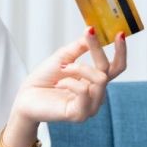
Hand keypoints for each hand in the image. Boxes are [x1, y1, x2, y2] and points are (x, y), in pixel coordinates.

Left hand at [11, 28, 126, 125]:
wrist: (25, 97)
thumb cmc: (44, 80)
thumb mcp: (63, 58)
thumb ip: (79, 47)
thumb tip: (93, 32)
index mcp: (95, 82)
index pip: (116, 67)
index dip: (121, 51)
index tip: (120, 32)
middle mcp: (97, 95)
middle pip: (109, 70)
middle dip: (98, 50)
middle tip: (89, 33)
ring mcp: (90, 106)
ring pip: (99, 79)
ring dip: (78, 68)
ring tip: (62, 69)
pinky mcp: (80, 114)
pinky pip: (84, 91)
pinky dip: (69, 82)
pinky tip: (58, 84)